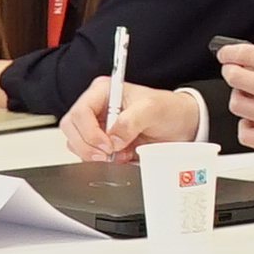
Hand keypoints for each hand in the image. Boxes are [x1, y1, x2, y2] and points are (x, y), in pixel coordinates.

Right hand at [62, 80, 202, 161]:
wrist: (181, 125)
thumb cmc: (168, 109)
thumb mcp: (152, 109)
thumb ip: (131, 121)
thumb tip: (113, 138)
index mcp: (103, 91)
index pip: (80, 111)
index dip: (89, 131)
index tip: (107, 145)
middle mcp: (96, 107)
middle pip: (71, 128)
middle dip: (86, 145)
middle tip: (107, 155)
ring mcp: (97, 125)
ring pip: (76, 143)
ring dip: (92, 154)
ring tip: (117, 155)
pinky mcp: (102, 142)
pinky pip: (88, 154)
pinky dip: (100, 161)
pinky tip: (119, 158)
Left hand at [216, 30, 253, 163]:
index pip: (251, 55)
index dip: (232, 53)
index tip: (227, 54)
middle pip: (239, 79)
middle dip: (232, 72)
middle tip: (235, 72)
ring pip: (240, 106)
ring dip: (240, 97)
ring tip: (250, 96)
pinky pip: (249, 136)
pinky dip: (246, 127)